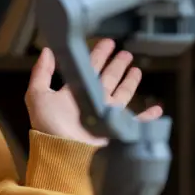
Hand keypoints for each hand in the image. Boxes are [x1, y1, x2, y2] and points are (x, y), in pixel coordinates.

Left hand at [25, 38, 163, 145]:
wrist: (62, 152)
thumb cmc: (48, 126)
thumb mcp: (37, 95)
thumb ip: (42, 72)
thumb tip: (47, 50)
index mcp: (75, 92)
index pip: (89, 68)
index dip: (98, 54)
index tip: (107, 43)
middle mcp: (92, 101)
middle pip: (108, 78)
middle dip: (116, 65)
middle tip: (125, 52)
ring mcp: (105, 115)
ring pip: (122, 94)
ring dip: (130, 82)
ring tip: (136, 69)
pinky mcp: (116, 128)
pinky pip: (136, 122)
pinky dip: (148, 117)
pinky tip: (157, 110)